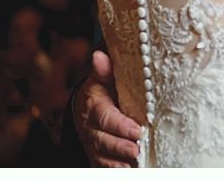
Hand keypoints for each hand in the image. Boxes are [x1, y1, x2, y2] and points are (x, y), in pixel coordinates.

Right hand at [75, 50, 141, 166]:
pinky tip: (127, 170)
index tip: (136, 130)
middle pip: (103, 140)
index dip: (120, 125)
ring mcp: (91, 142)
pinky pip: (101, 164)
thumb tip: (99, 55)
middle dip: (120, 146)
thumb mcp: (104, 77)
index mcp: (93, 106)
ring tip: (134, 163)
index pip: (105, 117)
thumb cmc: (103, 89)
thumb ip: (105, 69)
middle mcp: (89, 127)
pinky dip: (113, 168)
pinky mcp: (95, 153)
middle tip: (137, 149)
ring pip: (101, 155)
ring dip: (117, 161)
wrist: (86, 105)